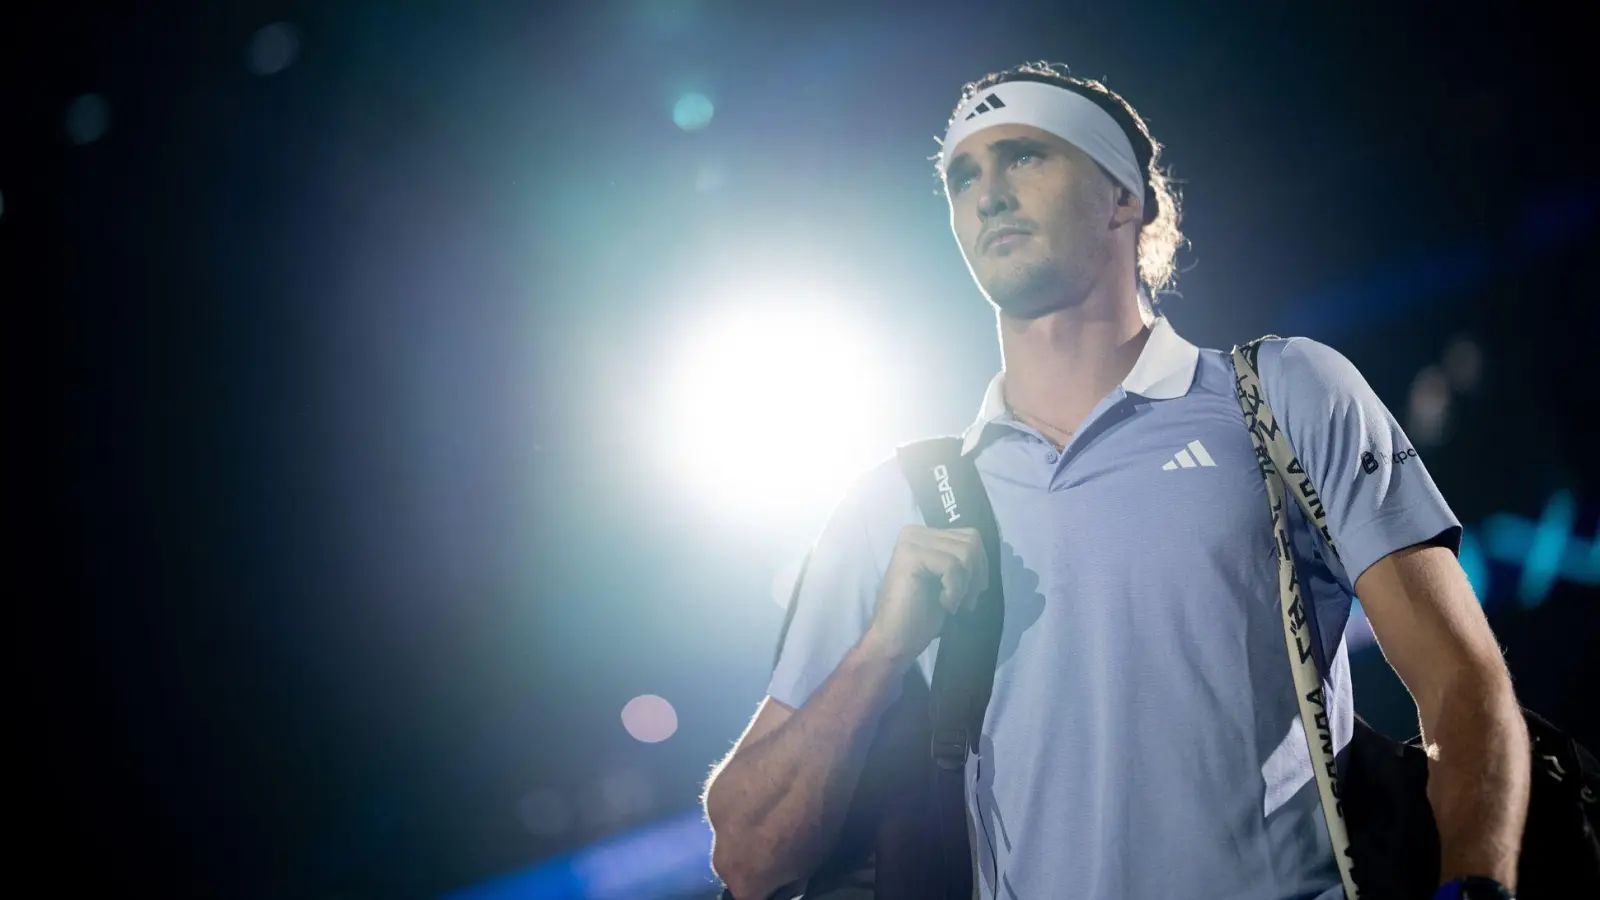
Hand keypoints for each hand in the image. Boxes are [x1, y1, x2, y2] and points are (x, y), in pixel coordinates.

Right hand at [862, 525, 989, 668]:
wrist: (895, 639)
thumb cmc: (922, 615)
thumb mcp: (948, 581)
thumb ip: (961, 561)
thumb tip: (985, 554)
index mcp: (924, 535)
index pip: (971, 537)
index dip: (980, 567)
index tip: (970, 594)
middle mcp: (915, 532)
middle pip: (972, 541)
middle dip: (975, 576)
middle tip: (963, 602)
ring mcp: (911, 542)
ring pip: (965, 553)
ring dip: (965, 586)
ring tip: (951, 604)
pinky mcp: (910, 556)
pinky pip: (953, 566)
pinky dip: (955, 591)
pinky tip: (942, 604)